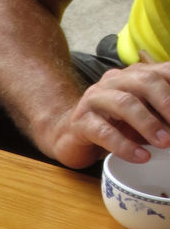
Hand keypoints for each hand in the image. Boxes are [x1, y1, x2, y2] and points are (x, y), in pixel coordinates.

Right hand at [49, 60, 169, 168]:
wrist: (69, 136)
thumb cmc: (111, 126)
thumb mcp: (142, 117)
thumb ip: (162, 115)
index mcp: (134, 75)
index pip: (162, 72)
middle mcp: (114, 80)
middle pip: (145, 82)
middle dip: (166, 102)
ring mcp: (95, 99)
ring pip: (125, 104)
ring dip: (148, 124)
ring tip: (165, 143)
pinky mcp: (81, 122)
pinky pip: (104, 132)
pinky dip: (125, 146)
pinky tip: (140, 157)